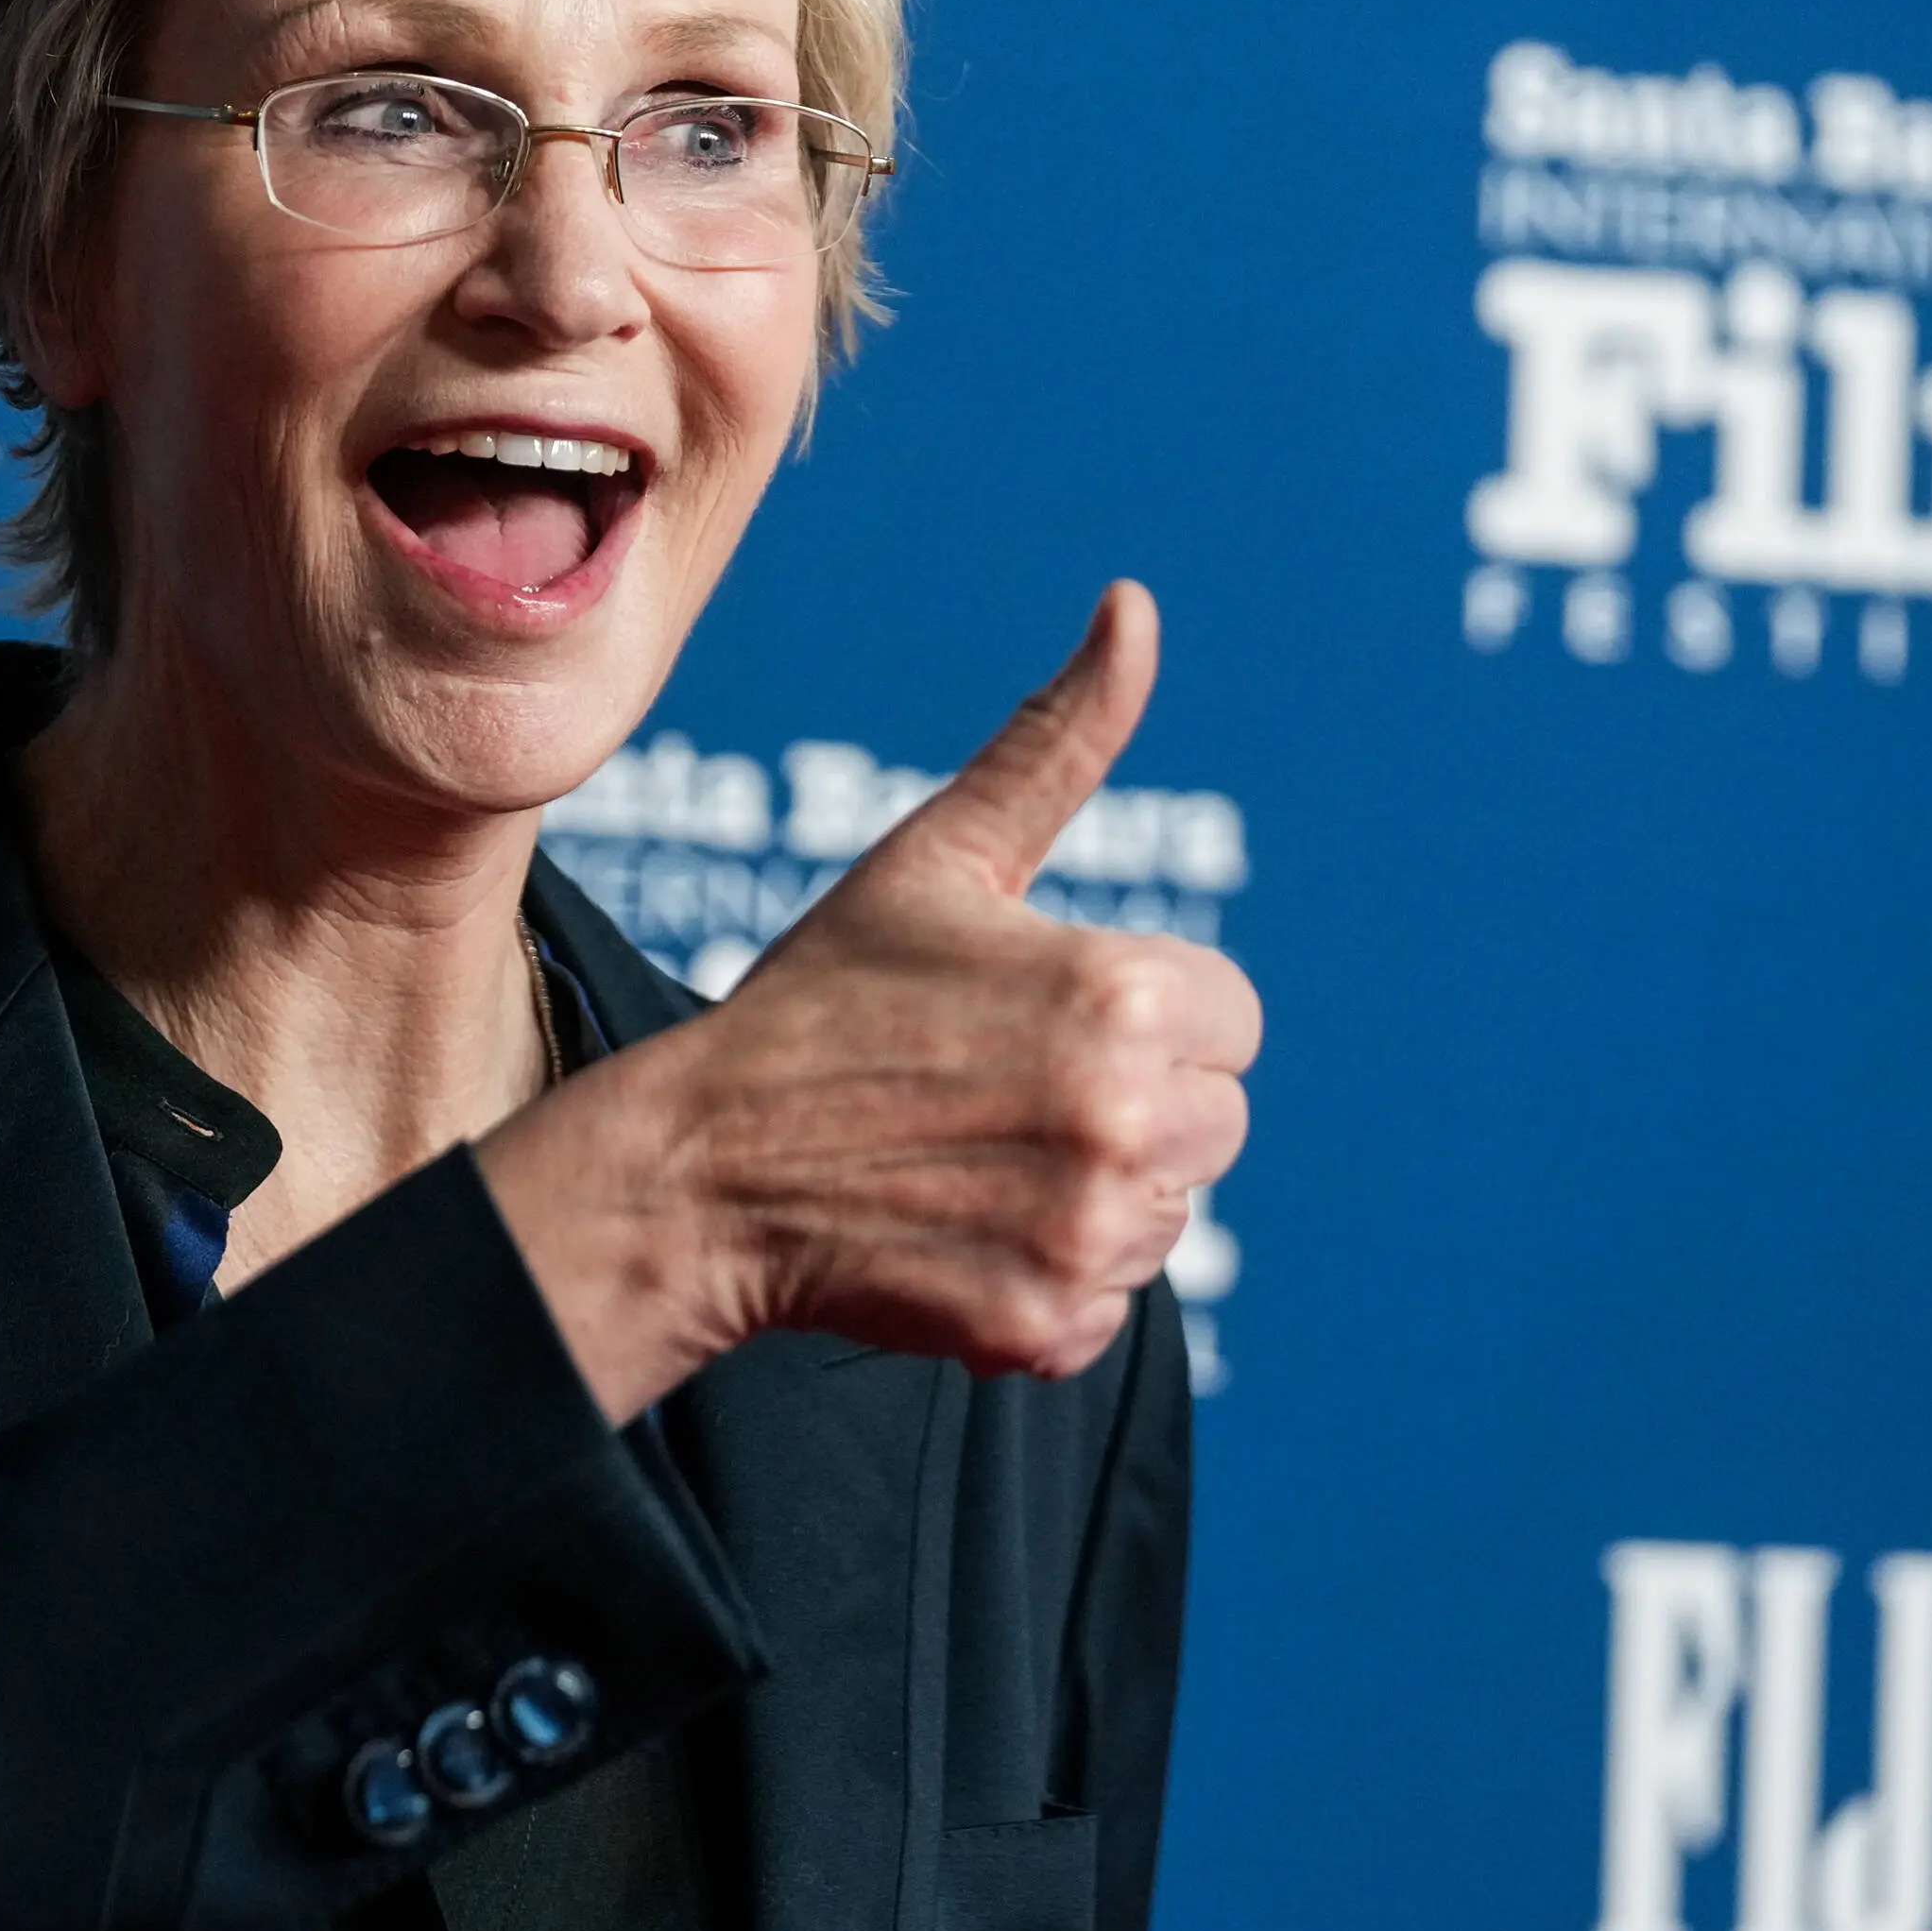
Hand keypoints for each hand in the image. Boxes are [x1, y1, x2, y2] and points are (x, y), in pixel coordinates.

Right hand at [486, 583, 1261, 1411]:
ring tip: (969, 1159)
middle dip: (1127, 1107)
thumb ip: (1059, 741)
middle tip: (993, 1093)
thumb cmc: (821, 999)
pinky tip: (958, 1232)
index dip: (1141, 1016)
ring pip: (1171, 1213)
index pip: (1230, 1018)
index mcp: (1119, 991)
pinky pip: (1111, 1302)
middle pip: (1215, 1120)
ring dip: (1093, 1194)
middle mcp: (1123, 1116)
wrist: (701, 1169)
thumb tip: (1136, 604)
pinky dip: (1047, 1279)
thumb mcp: (939, 858)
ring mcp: (1088, 1232)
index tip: (1034, 1020)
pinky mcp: (1049, 1326)